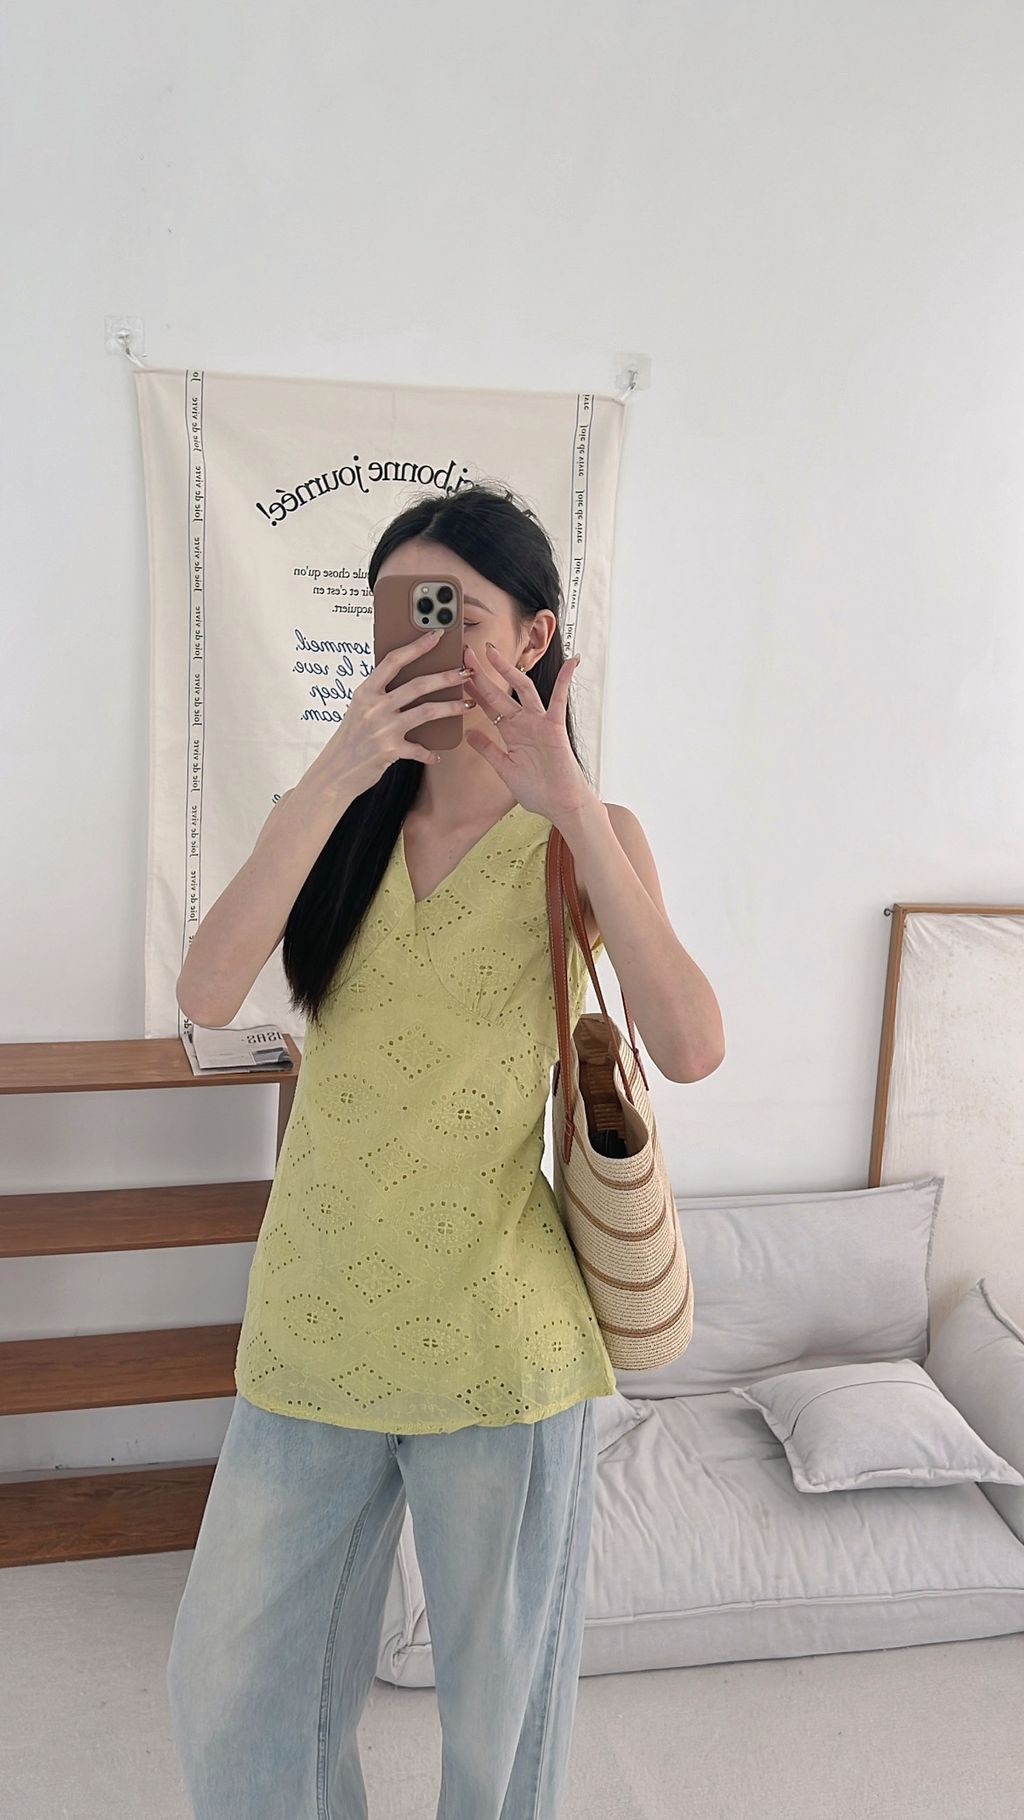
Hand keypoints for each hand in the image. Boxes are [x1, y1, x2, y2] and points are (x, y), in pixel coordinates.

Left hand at [462, 641, 595, 822]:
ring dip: (507, 669)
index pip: (489, 705)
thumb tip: (469, 733)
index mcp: (511, 732)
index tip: (457, 674)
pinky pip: (560, 700)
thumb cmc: (537, 790)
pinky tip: (570, 662)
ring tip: (491, 651)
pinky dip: (565, 680)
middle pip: (500, 691)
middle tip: (465, 653)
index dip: (473, 690)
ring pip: (523, 688)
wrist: (560, 806)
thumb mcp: (504, 768)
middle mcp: (524, 723)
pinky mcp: (555, 728)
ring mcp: (540, 723)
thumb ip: (488, 749)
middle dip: (482, 673)